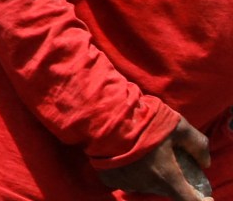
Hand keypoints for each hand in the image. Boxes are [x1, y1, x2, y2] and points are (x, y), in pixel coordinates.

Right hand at [97, 118, 212, 200]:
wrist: (103, 115)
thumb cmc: (143, 121)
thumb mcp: (178, 125)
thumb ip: (197, 144)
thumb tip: (205, 161)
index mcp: (167, 176)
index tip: (204, 197)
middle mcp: (147, 185)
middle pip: (166, 189)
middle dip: (170, 177)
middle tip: (167, 158)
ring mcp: (126, 183)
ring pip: (144, 183)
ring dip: (148, 173)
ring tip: (143, 152)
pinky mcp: (108, 178)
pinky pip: (125, 179)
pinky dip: (129, 171)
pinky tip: (125, 154)